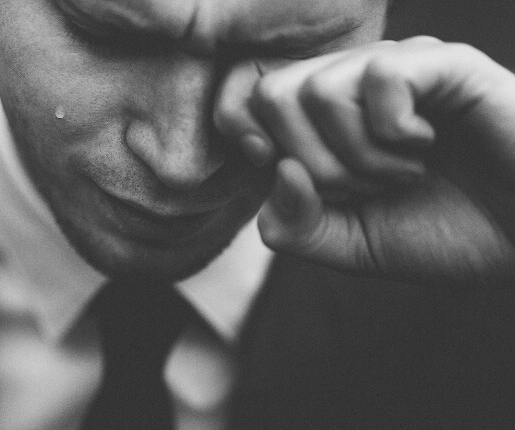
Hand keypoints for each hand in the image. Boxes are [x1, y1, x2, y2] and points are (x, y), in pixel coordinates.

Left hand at [214, 37, 514, 287]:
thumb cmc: (442, 234)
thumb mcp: (349, 245)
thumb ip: (294, 224)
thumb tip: (275, 168)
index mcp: (322, 122)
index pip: (245, 100)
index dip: (250, 144)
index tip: (295, 181)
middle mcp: (351, 86)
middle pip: (271, 94)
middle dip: (311, 163)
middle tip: (364, 188)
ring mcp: (395, 70)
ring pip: (317, 90)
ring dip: (357, 156)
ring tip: (403, 174)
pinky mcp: (442, 64)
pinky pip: (377, 78)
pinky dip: (392, 133)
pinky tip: (424, 147)